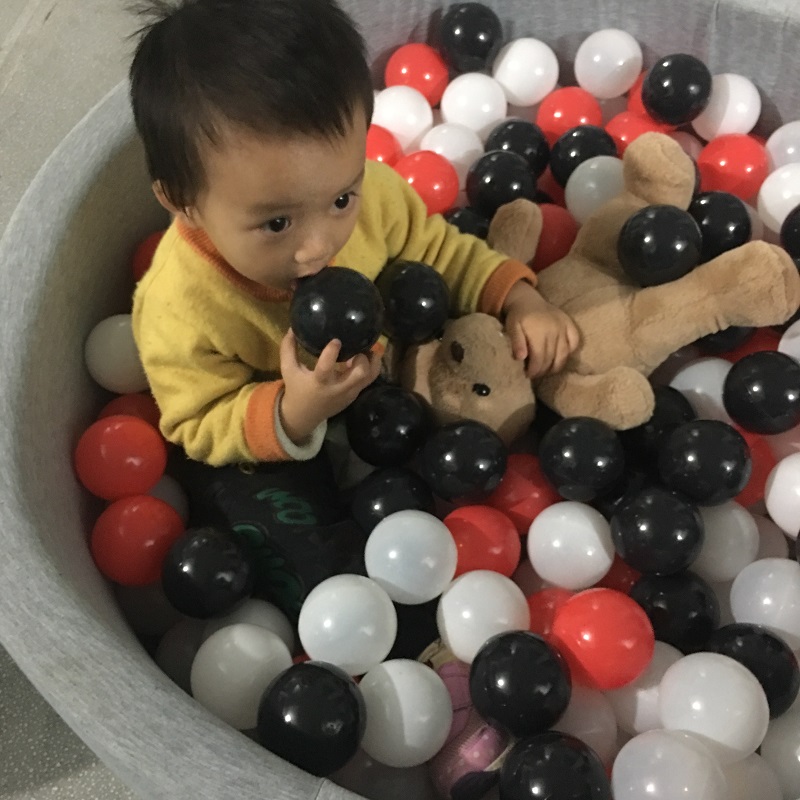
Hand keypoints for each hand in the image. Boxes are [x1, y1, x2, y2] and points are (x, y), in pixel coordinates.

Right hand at [279, 329, 381, 444]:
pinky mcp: (354, 395)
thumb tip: (292, 328)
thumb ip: (288, 349)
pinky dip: (369, 368)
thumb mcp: (288, 370)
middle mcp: (337, 389)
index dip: (331, 353)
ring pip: (369, 377)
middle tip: (357, 347)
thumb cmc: (296, 389)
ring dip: (371, 361)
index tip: (336, 340)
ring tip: (366, 350)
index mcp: (319, 382)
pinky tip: (362, 357)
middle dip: (362, 358)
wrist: (304, 416)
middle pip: (360, 374)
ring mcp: (349, 393)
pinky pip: (368, 380)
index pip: (326, 368)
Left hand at [502, 281, 579, 378]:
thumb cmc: (518, 317)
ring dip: (556, 366)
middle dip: (543, 370)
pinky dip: (569, 352)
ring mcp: (564, 327)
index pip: (540, 358)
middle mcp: (554, 330)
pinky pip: (575, 342)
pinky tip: (560, 358)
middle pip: (552, 358)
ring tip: (547, 371)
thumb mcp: (512, 328)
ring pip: (564, 354)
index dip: (534, 370)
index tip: (528, 375)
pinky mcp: (570, 324)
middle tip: (536, 375)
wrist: (527, 300)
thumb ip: (516, 342)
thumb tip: (520, 358)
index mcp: (539, 332)